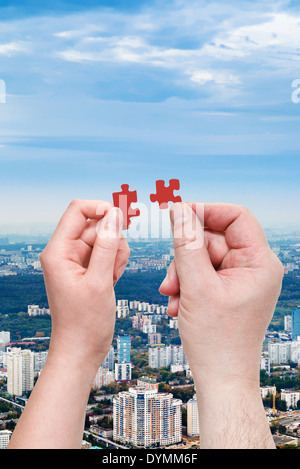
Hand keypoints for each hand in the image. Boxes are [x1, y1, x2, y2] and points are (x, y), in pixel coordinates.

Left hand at [40, 199, 129, 374]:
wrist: (81, 350)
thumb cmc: (84, 323)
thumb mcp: (100, 281)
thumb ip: (108, 245)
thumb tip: (115, 214)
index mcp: (58, 251)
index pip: (77, 210)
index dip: (101, 208)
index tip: (121, 218)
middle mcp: (65, 252)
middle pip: (95, 225)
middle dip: (112, 240)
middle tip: (113, 266)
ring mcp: (76, 261)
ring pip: (105, 239)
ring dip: (116, 253)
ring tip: (112, 277)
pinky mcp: (87, 269)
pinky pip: (106, 253)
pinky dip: (115, 263)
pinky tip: (112, 280)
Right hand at [159, 202, 282, 447]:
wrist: (221, 379)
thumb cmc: (216, 340)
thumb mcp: (196, 286)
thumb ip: (186, 243)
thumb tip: (179, 209)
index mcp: (259, 263)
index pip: (236, 217)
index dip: (206, 212)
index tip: (177, 214)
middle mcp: (255, 268)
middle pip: (214, 239)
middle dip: (186, 257)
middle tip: (169, 281)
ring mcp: (242, 280)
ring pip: (204, 257)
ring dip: (183, 274)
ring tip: (173, 299)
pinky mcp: (229, 290)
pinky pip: (204, 273)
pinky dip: (188, 285)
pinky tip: (179, 305)